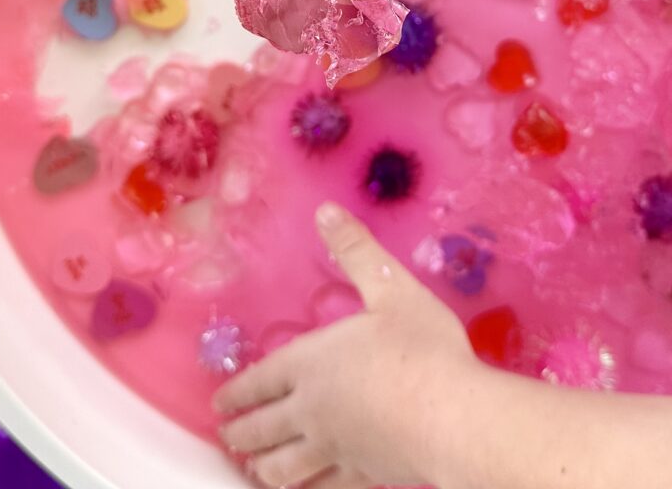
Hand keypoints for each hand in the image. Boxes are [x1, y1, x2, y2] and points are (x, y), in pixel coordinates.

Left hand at [214, 203, 479, 488]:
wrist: (451, 414)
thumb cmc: (420, 347)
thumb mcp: (390, 287)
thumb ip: (356, 250)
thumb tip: (325, 210)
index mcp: (312, 362)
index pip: (260, 381)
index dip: (236, 392)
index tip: (220, 403)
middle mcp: (311, 409)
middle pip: (262, 428)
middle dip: (240, 431)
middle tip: (228, 433)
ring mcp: (333, 448)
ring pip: (282, 467)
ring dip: (262, 465)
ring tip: (254, 465)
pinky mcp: (360, 475)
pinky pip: (318, 487)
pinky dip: (302, 488)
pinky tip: (302, 487)